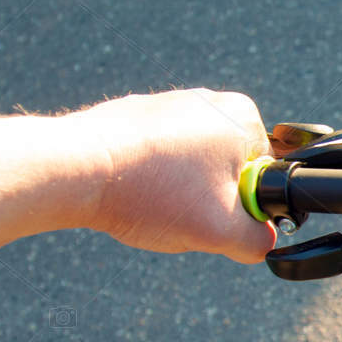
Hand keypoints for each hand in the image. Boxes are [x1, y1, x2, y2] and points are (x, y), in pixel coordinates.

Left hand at [78, 89, 274, 263]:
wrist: (74, 169)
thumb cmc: (151, 192)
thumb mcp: (223, 232)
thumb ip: (259, 240)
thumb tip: (261, 241)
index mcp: (242, 116)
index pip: (266, 175)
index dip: (245, 207)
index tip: (216, 217)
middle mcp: (208, 100)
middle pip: (228, 170)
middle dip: (211, 198)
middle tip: (184, 214)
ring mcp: (167, 103)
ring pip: (191, 166)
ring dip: (178, 191)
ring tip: (153, 204)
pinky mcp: (133, 115)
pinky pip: (156, 158)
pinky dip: (148, 179)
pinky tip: (131, 192)